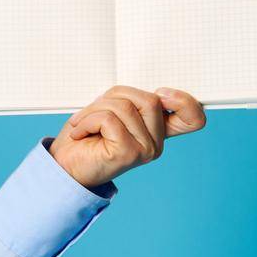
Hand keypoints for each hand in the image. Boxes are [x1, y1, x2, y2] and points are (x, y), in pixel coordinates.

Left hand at [48, 86, 206, 189]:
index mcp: (157, 132)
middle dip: (113, 97)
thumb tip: (150, 91)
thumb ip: (132, 100)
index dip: (184, 100)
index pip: (193, 118)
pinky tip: (81, 132)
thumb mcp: (112, 109)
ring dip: (95, 109)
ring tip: (83, 124)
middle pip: (149, 99)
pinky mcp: (127, 154)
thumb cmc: (85, 137)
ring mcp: (145, 151)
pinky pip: (109, 119)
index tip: (161, 93)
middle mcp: (156, 144)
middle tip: (94, 112)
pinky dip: (88, 120)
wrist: (63, 166)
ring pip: (125, 107)